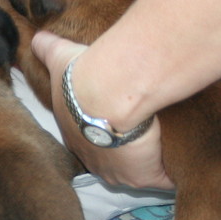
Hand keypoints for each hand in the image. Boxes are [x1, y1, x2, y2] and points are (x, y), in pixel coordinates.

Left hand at [31, 30, 173, 191]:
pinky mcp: (145, 177)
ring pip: (136, 171)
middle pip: (112, 161)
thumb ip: (48, 49)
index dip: (102, 132)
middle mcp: (94, 161)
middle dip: (125, 151)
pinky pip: (164, 180)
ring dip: (149, 160)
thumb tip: (38, 39)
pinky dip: (173, 173)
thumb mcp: (60, 60)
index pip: (88, 141)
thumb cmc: (82, 78)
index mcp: (76, 138)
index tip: (116, 120)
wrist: (108, 94)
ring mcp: (120, 173)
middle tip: (143, 132)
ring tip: (166, 143)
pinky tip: (183, 159)